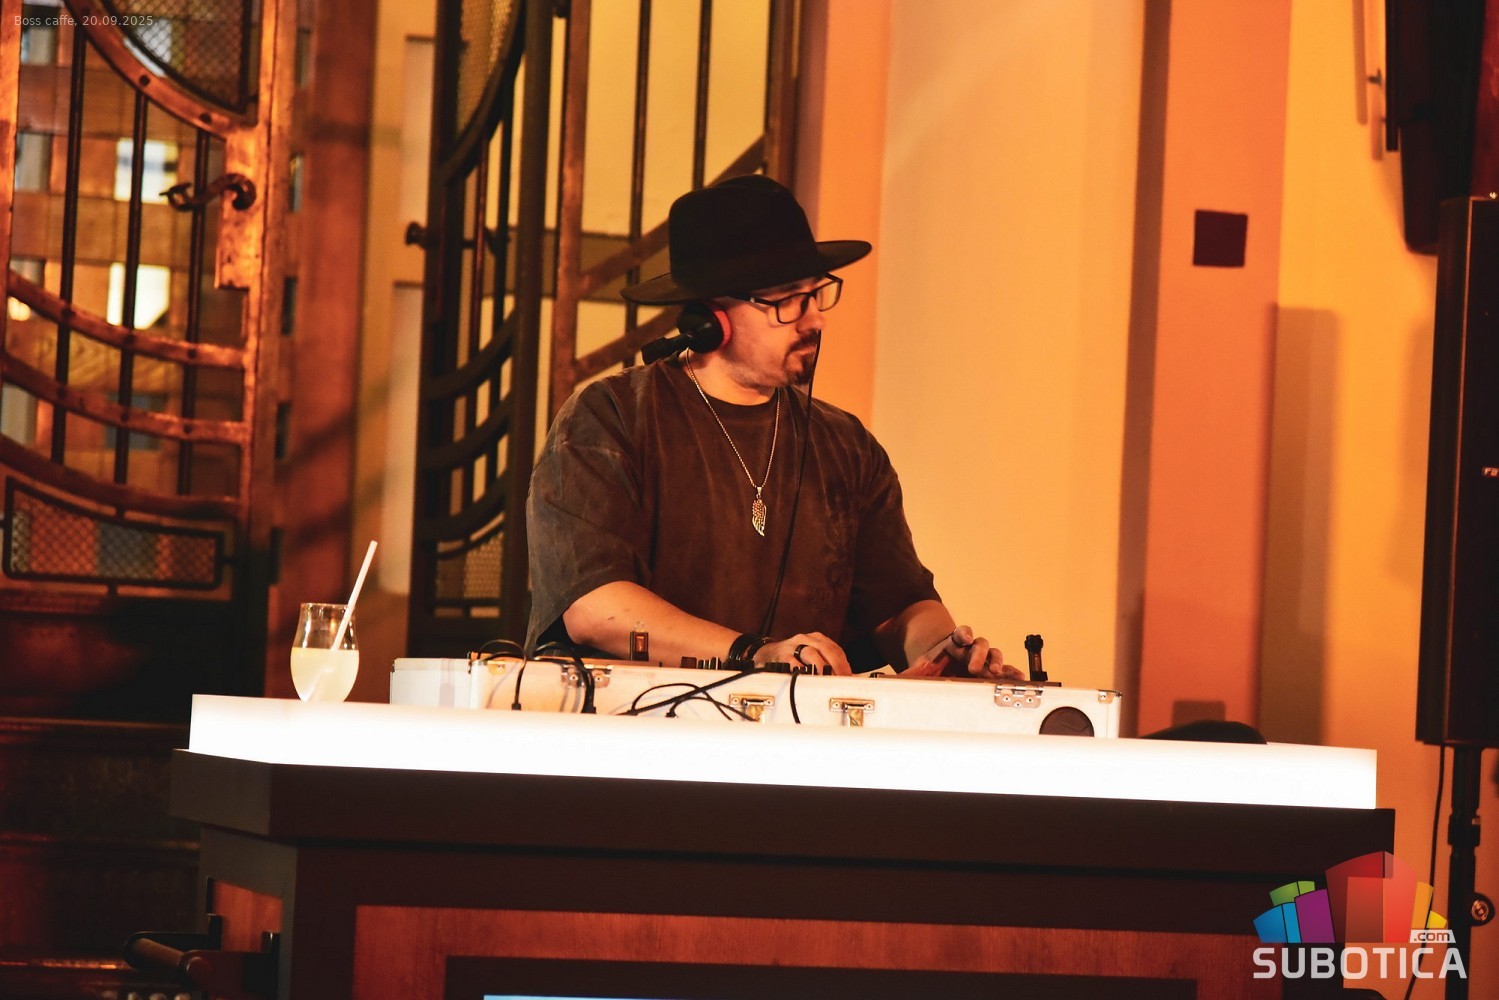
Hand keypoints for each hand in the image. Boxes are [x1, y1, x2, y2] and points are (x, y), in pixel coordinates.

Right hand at [755, 633, 852, 674]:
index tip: (849, 677)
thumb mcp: (810, 656)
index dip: (843, 663)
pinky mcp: (781, 655)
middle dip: (836, 664)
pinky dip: (802, 670)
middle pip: (826, 648)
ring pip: (811, 653)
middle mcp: (805, 639)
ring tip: (827, 679)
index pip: (835, 649)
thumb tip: (846, 679)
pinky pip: (793, 662)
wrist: (764, 654)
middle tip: (841, 679)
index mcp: (816, 639)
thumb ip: (826, 664)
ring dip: (821, 667)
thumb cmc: (791, 657)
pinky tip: (808, 678)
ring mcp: (793, 646)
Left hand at [901, 625, 1022, 679]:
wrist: (944, 668)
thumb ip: (910, 674)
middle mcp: (970, 648)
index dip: (964, 634)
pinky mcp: (991, 669)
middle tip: (974, 666)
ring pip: (993, 653)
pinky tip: (1017, 677)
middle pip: (979, 644)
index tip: (965, 637)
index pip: (961, 633)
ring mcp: (983, 658)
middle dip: (978, 654)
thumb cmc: (933, 666)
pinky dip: (1010, 671)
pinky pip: (1004, 668)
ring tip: (995, 672)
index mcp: (954, 642)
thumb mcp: (921, 668)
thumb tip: (890, 681)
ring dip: (996, 661)